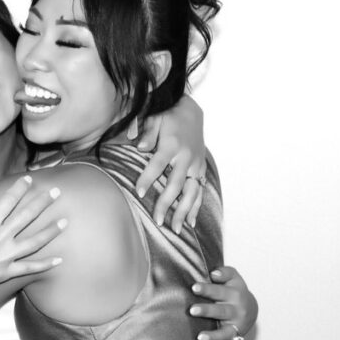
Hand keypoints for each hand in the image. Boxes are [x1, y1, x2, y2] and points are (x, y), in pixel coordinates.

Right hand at [0, 176, 64, 297]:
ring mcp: (4, 257)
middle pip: (27, 216)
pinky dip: (45, 265)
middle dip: (43, 202)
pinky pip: (29, 268)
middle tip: (56, 192)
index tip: (30, 179)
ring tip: (65, 221)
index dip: (20, 188)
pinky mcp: (5, 273)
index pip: (8, 200)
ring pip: (35, 241)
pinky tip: (59, 259)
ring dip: (51, 230)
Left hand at [132, 95, 206, 232]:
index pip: (157, 164)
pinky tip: (191, 223)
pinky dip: (196, 207)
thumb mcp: (155, 118)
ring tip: (176, 229)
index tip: (138, 193)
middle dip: (166, 203)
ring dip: (184, 212)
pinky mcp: (201, 168)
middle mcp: (186, 157)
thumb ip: (148, 133)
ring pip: (191, 192)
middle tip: (157, 221)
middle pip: (176, 184)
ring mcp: (196, 165)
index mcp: (172, 145)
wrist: (190, 110)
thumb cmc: (166, 115)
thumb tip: (140, 148)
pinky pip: (200, 191)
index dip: (147, 179)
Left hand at [190, 266, 257, 339]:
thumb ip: (224, 273)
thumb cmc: (235, 290)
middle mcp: (237, 311)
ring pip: (225, 332)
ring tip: (200, 337)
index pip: (220, 291)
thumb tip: (214, 273)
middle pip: (222, 311)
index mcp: (235, 295)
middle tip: (192, 310)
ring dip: (213, 335)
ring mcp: (236, 327)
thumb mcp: (234, 278)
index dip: (208, 289)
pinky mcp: (235, 338)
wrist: (251, 308)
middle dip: (207, 311)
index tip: (194, 287)